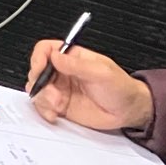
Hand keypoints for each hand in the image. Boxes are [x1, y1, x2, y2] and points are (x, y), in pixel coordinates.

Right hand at [24, 41, 151, 130]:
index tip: (40, 69)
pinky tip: (54, 114)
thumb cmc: (121, 89)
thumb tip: (56, 56)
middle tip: (53, 94)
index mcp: (73, 58)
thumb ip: (77, 65)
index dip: (38, 58)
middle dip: (40, 83)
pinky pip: (42, 106)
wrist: (128, 112)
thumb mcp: (102, 72)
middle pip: (37, 71)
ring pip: (37, 90)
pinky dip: (44, 111)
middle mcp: (64, 72)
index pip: (46, 50)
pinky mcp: (60, 106)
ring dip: (43, 99)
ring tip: (58, 105)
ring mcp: (60, 89)